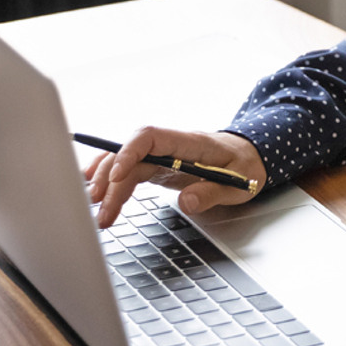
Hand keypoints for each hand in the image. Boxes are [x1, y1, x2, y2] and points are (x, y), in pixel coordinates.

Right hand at [83, 126, 268, 227]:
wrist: (250, 157)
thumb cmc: (246, 166)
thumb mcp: (239, 183)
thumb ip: (212, 192)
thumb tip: (186, 202)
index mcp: (189, 142)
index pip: (150, 136)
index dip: (129, 152)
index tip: (118, 176)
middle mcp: (170, 146)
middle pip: (130, 154)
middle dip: (111, 179)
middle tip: (101, 208)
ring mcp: (162, 156)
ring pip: (125, 163)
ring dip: (107, 183)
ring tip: (94, 208)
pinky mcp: (158, 167)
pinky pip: (129, 170)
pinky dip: (110, 179)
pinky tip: (95, 189)